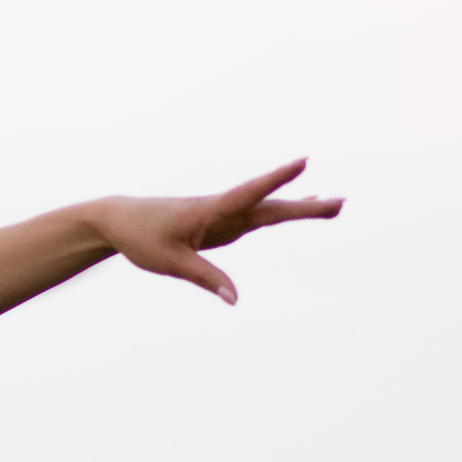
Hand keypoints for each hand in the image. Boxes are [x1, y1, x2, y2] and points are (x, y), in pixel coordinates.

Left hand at [90, 158, 342, 304]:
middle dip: (304, 205)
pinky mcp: (223, 222)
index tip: (303, 162)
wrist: (120, 220)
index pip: (248, 193)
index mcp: (209, 211)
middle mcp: (222, 208)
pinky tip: (302, 205)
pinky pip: (260, 216)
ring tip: (336, 205)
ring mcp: (225, 214)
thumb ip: (204, 278)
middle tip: (341, 203)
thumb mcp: (170, 263)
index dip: (275, 180)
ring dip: (302, 207)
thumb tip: (236, 299)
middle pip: (269, 205)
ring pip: (269, 209)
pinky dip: (283, 210)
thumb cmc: (141, 238)